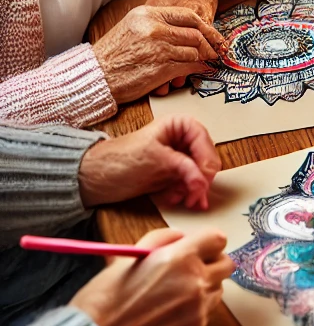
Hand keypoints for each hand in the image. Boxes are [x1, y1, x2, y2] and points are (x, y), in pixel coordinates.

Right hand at [70, 227, 233, 325]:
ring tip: (177, 294)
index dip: (207, 242)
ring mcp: (198, 309)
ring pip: (218, 289)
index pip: (217, 238)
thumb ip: (161, 239)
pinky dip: (196, 310)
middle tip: (190, 269)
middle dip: (212, 263)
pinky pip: (207, 313)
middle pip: (226, 264)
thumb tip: (182, 237)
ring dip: (205, 287)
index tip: (197, 248)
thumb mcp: (129, 256)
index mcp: (180, 257)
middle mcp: (196, 281)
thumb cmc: (104, 298)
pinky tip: (171, 314)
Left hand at [79, 115, 220, 210]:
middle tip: (196, 195)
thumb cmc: (118, 160)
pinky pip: (189, 185)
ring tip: (185, 200)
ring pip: (199, 174)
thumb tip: (203, 181)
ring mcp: (178, 158)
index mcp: (179, 125)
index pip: (204, 141)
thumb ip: (184, 168)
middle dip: (201, 179)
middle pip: (205, 159)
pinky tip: (175, 198)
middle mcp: (181, 140)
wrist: (94, 179)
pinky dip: (185, 194)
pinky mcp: (172, 175)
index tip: (203, 179)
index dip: (206, 161)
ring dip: (194, 189)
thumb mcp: (155, 160)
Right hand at [92, 5, 223, 103]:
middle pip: (195, 33)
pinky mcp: (161, 68)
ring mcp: (159, 48)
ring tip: (207, 61)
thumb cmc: (113, 54)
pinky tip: (200, 70)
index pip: (188, 16)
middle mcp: (155, 28)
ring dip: (203, 58)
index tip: (214, 34)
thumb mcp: (133, 27)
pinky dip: (198, 68)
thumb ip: (158, 24)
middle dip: (209, 44)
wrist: (95, 76)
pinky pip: (190, 66)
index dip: (206, 26)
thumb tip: (188, 29)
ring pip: (194, 50)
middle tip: (216, 50)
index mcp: (148, 14)